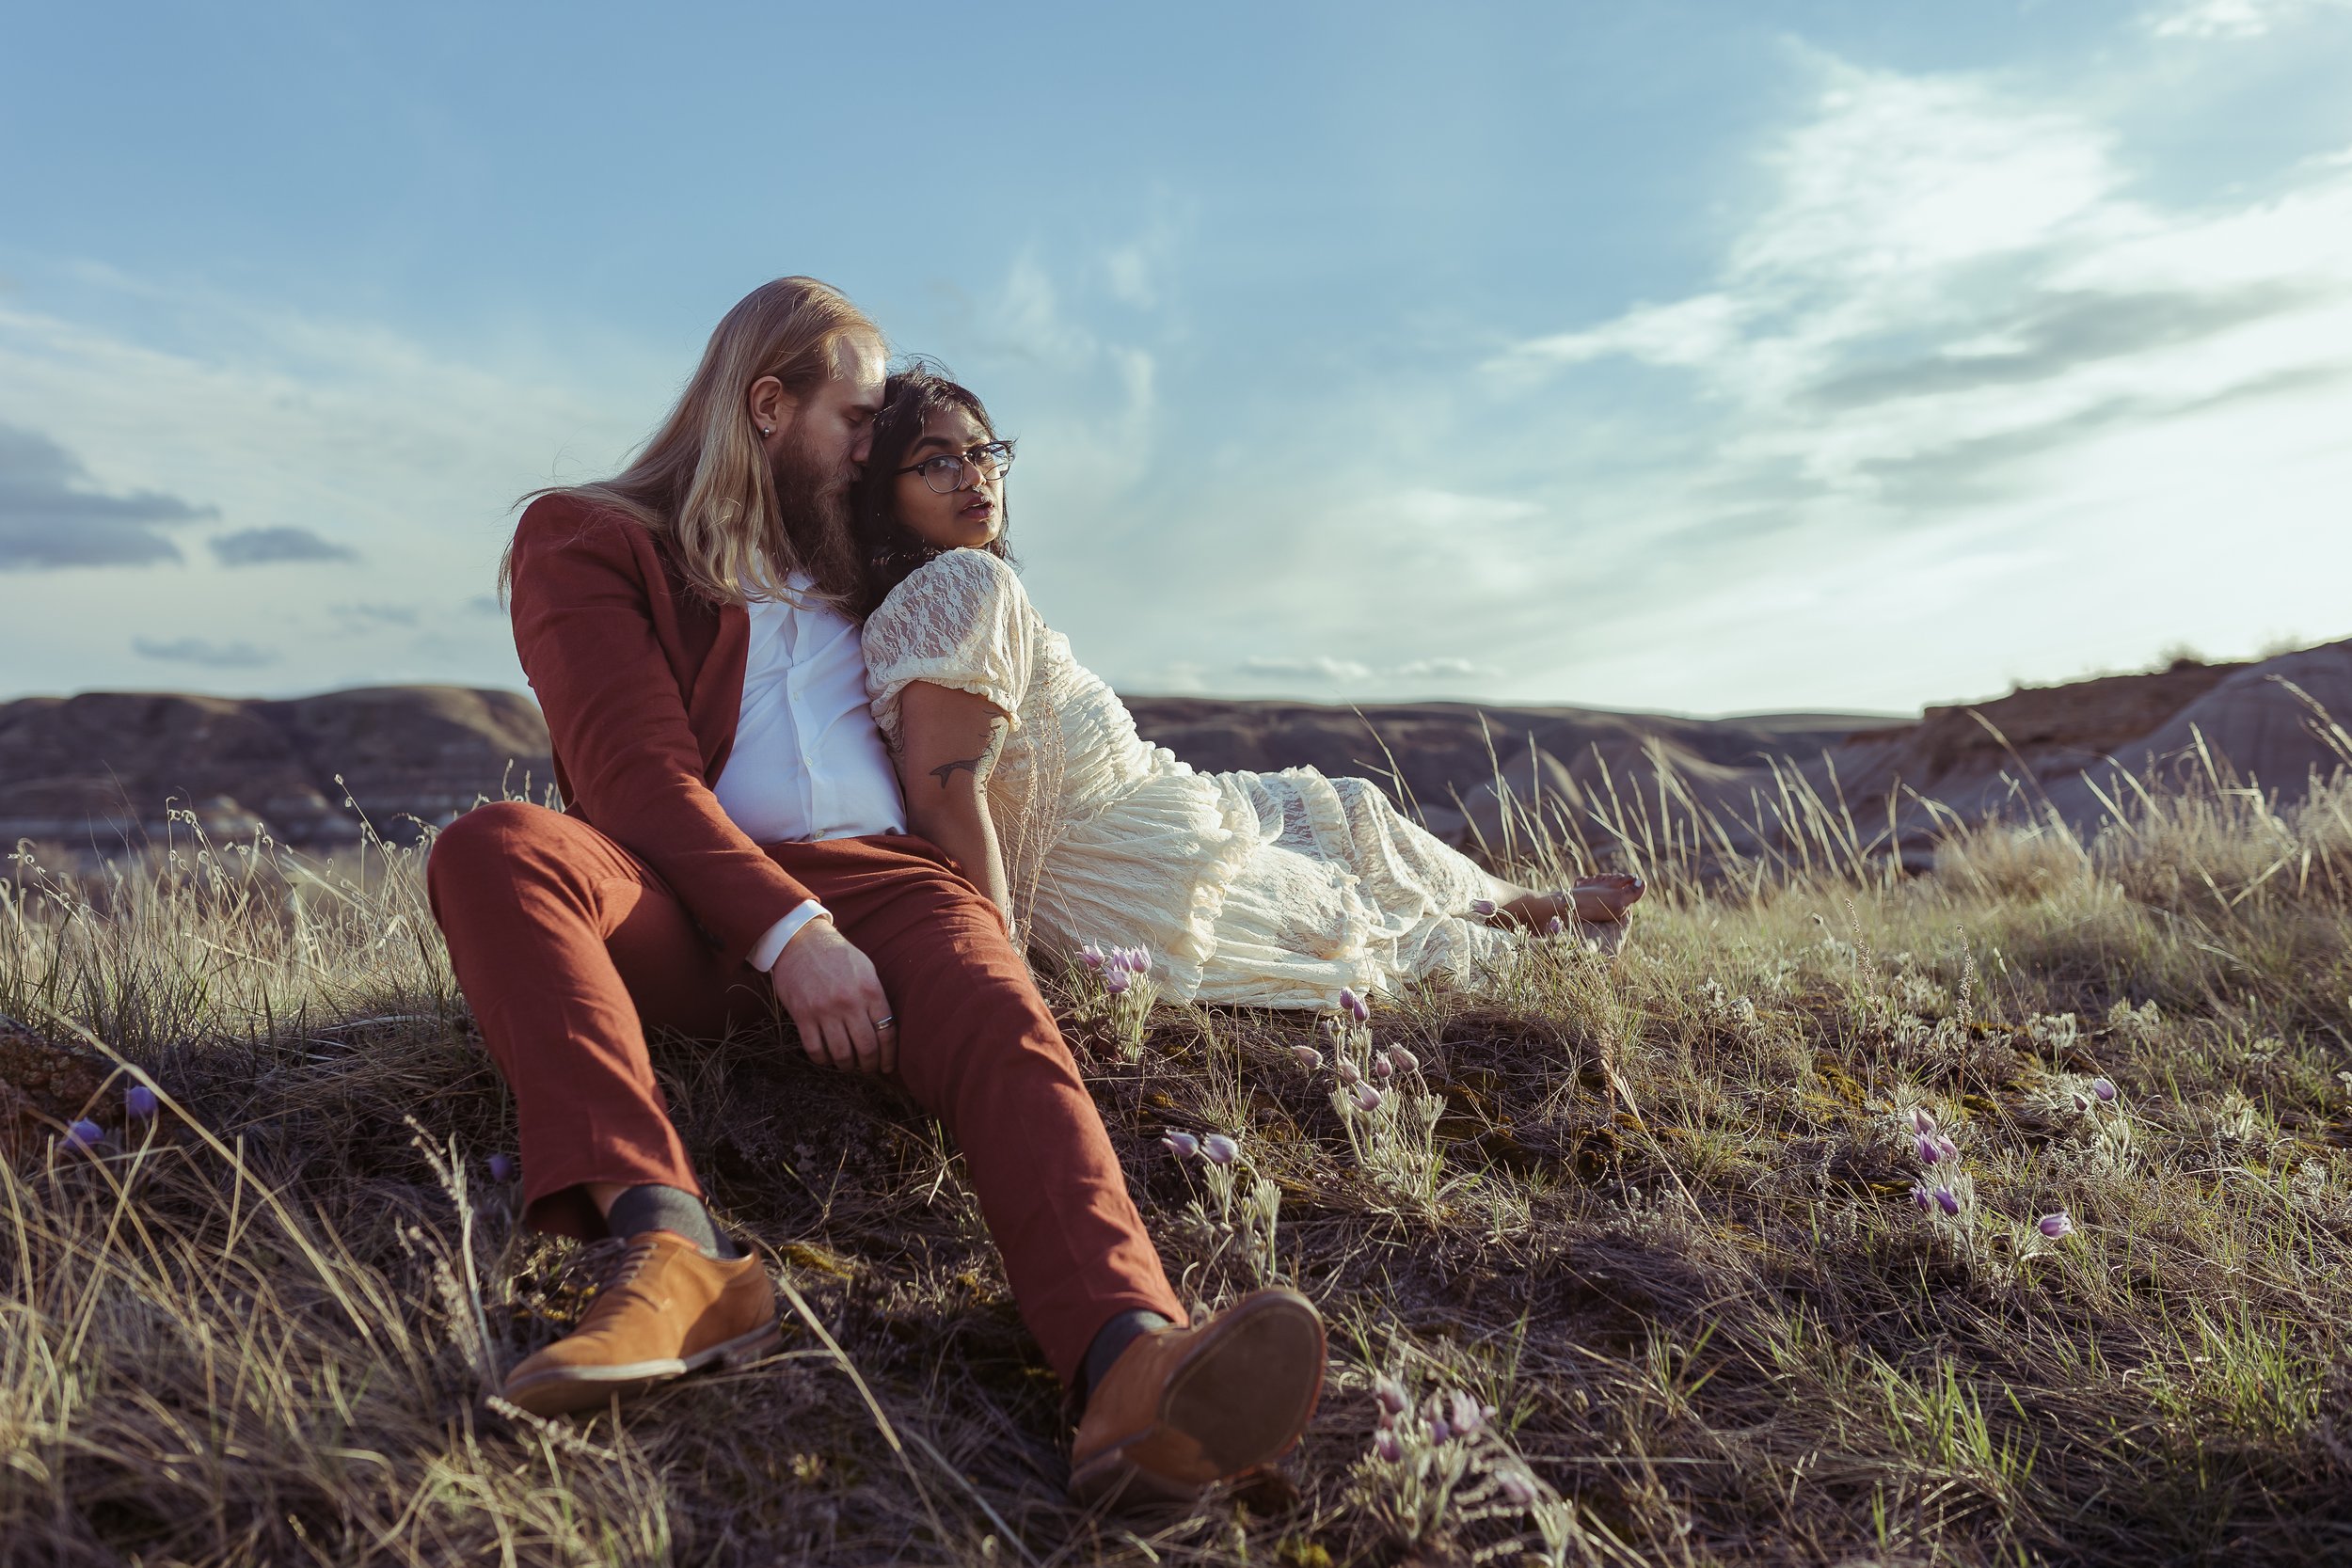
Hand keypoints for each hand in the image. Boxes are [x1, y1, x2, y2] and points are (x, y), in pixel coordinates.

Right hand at [768, 917, 896, 1073]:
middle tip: (868, 1068)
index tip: (887, 1067)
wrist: (801, 941)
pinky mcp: (803, 1015)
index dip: (889, 1056)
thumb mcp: (866, 969)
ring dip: (847, 1065)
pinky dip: (822, 1059)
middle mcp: (849, 1002)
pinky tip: (826, 1058)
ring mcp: (825, 1010)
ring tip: (848, 1065)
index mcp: (870, 990)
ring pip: (841, 1053)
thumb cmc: (837, 955)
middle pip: (866, 1048)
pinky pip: (815, 1049)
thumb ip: (876, 997)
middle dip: (869, 1065)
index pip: (887, 1032)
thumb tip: (886, 1028)